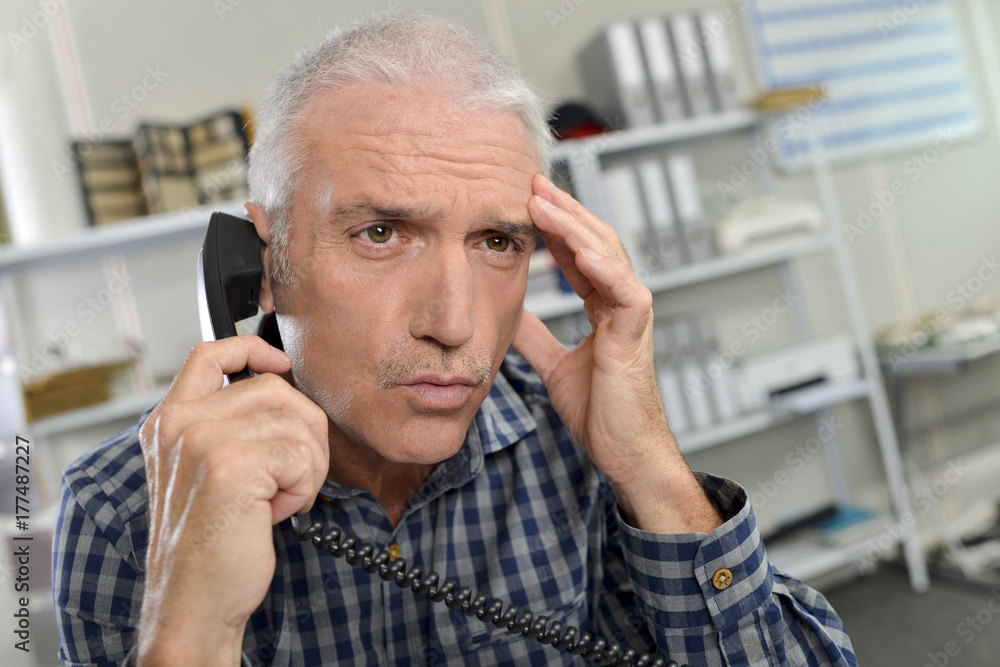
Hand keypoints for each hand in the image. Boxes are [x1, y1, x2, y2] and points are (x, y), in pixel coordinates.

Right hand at [136, 336, 328, 665]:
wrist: (194, 601)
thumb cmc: (208, 542)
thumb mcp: (205, 472)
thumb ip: (227, 426)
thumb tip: (282, 390)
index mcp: (168, 422)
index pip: (209, 354)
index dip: (252, 348)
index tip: (278, 364)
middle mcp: (178, 424)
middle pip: (276, 389)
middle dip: (303, 433)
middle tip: (288, 478)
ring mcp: (202, 440)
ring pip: (297, 421)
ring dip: (306, 466)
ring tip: (274, 499)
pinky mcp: (231, 464)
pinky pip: (302, 455)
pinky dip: (303, 488)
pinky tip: (274, 513)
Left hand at [513, 175, 719, 533]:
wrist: (623, 451)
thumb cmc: (600, 412)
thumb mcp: (554, 365)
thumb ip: (537, 337)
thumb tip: (510, 315)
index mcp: (602, 307)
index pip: (578, 253)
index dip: (553, 227)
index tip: (524, 202)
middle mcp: (619, 303)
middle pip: (592, 241)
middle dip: (562, 211)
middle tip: (531, 183)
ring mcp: (630, 314)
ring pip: (606, 254)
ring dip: (574, 226)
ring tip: (544, 201)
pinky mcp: (635, 332)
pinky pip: (622, 290)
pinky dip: (602, 267)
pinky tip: (579, 247)